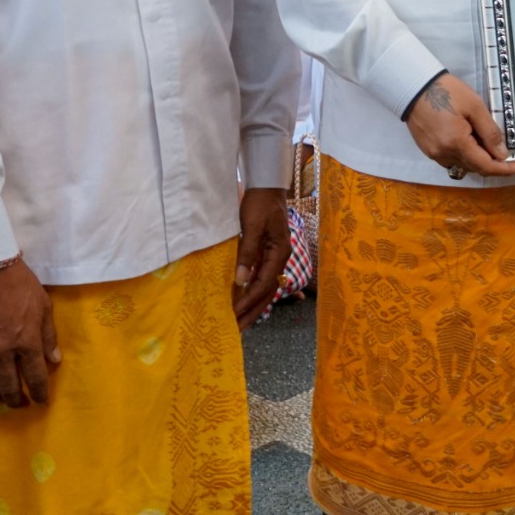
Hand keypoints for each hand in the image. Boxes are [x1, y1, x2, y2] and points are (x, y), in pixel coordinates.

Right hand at [0, 258, 58, 406]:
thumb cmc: (21, 285)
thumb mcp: (44, 307)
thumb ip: (48, 336)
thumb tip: (54, 361)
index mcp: (26, 341)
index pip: (35, 378)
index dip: (39, 393)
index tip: (41, 400)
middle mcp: (2, 350)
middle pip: (8, 387)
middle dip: (17, 400)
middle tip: (21, 404)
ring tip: (2, 397)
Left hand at [233, 187, 291, 325]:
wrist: (267, 185)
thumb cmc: (260, 203)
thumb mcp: (251, 227)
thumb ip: (247, 253)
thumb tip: (240, 281)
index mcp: (280, 253)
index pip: (264, 284)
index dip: (250, 300)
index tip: (235, 312)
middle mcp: (279, 258)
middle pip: (267, 292)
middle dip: (253, 311)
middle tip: (237, 329)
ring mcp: (273, 257)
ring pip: (264, 287)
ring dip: (252, 305)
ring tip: (239, 321)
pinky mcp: (266, 253)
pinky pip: (259, 278)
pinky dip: (250, 291)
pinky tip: (240, 300)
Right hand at [403, 73, 514, 177]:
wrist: (413, 85)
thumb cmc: (446, 91)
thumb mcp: (474, 106)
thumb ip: (489, 131)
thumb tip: (502, 154)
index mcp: (457, 144)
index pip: (486, 166)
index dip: (505, 169)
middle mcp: (444, 155)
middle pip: (475, 167)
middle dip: (492, 162)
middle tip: (503, 147)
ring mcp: (434, 154)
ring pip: (463, 165)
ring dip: (478, 158)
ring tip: (482, 137)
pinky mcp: (428, 149)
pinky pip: (451, 159)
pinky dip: (464, 155)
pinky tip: (468, 139)